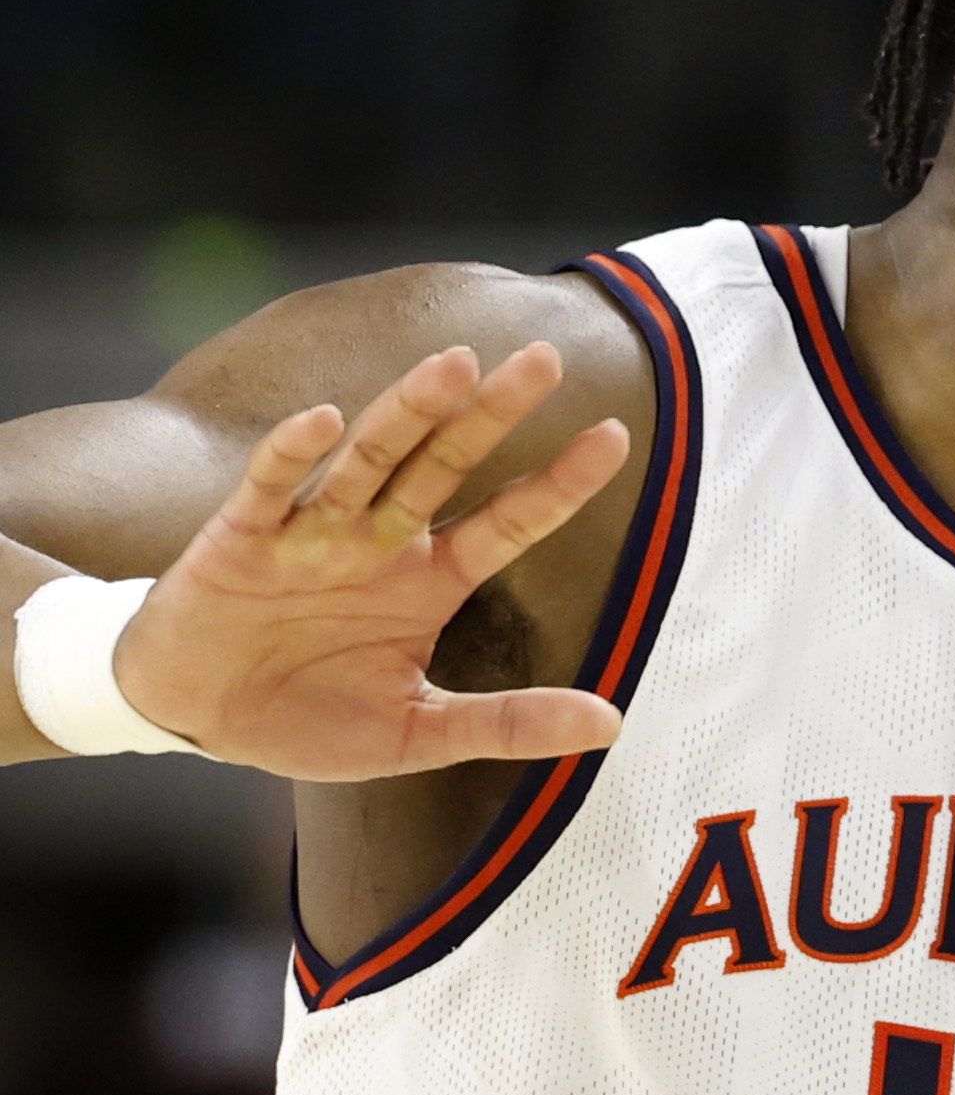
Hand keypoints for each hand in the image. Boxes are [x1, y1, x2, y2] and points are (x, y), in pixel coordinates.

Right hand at [102, 341, 633, 777]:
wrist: (199, 717)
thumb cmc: (310, 720)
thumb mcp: (418, 734)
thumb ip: (508, 724)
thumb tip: (611, 724)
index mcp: (430, 581)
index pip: (508, 522)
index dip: (559, 483)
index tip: (615, 436)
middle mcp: (379, 542)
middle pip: (447, 465)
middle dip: (491, 414)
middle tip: (543, 359)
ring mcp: (311, 533)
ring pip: (369, 460)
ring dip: (409, 413)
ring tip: (455, 365)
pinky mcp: (241, 538)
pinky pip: (268, 487)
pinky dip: (291, 455)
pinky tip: (321, 420)